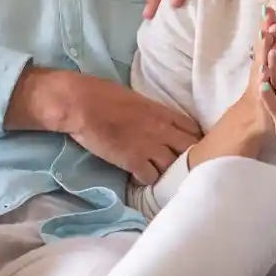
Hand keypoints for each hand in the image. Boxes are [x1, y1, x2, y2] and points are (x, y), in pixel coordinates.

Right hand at [11, 69, 200, 184]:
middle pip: (190, 151)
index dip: (194, 141)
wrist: (82, 103)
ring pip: (173, 168)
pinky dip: (146, 181)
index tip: (189, 148)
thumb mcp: (138, 100)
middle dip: (188, 159)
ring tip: (158, 174)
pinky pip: (150, 179)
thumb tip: (159, 123)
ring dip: (166, 173)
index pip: (193, 130)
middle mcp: (162, 130)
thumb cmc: (104, 95)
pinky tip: (138, 176)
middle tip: (179, 166)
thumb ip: (154, 114)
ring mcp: (149, 147)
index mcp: (163, 112)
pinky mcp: (133, 161)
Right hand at [187, 0, 275, 165]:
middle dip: (273, 23)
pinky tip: (263, 71)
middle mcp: (261, 61)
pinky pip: (260, 85)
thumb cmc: (272, 88)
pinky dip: (262, 78)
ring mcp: (259, 77)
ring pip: (261, 58)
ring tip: (267, 33)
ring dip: (263, 46)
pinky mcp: (259, 95)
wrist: (256, 117)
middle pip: (267, 38)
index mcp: (268, 53)